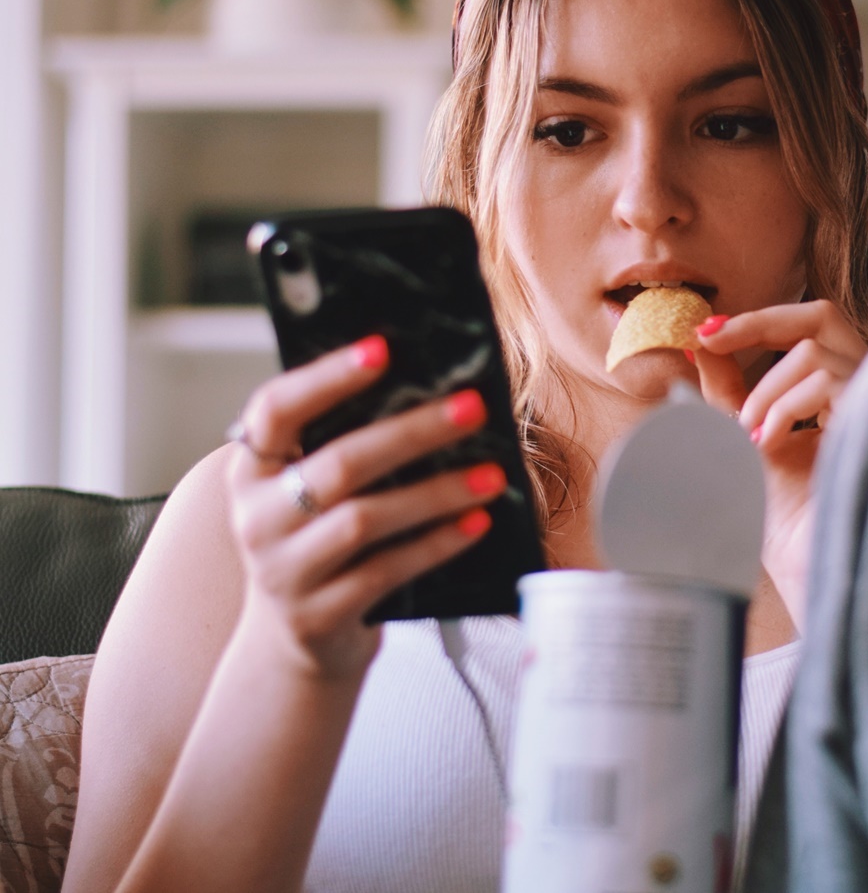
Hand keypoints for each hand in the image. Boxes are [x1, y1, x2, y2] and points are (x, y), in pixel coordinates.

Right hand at [225, 336, 505, 678]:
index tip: (382, 349)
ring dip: (436, 493)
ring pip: (365, 519)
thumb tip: (430, 391)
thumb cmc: (319, 544)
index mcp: (251, 470)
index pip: (275, 409)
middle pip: (339, 463)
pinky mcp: (319, 614)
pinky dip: (436, 544)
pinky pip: (386, 571)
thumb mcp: (310, 494)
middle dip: (412, 432)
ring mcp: (284, 570)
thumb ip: (343, 447)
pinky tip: (477, 523)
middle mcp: (257, 517)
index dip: (326, 377)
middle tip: (472, 408)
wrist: (294, 642)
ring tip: (492, 475)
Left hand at [689, 300, 867, 625]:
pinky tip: (766, 443)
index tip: (705, 334)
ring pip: (813, 352)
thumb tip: (702, 342)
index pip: (808, 328)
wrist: (804, 557)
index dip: (758, 321)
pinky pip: (823, 381)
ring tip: (749, 436)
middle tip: (711, 339)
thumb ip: (728, 388)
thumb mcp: (744, 433)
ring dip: (765, 390)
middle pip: (823, 316)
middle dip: (760, 323)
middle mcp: (865, 386)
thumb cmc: (782, 510)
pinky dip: (782, 407)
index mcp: (839, 388)